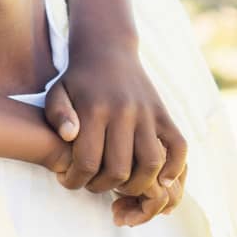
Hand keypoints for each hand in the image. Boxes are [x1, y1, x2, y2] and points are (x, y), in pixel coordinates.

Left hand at [44, 41, 187, 225]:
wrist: (107, 50)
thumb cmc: (76, 80)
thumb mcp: (56, 93)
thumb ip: (57, 115)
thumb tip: (69, 137)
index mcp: (94, 110)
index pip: (87, 161)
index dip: (76, 180)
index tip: (68, 181)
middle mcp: (124, 112)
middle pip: (119, 169)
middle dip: (101, 186)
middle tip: (91, 185)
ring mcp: (147, 113)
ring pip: (151, 163)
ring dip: (136, 185)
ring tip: (120, 185)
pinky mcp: (165, 114)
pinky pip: (179, 147)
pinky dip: (174, 168)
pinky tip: (161, 181)